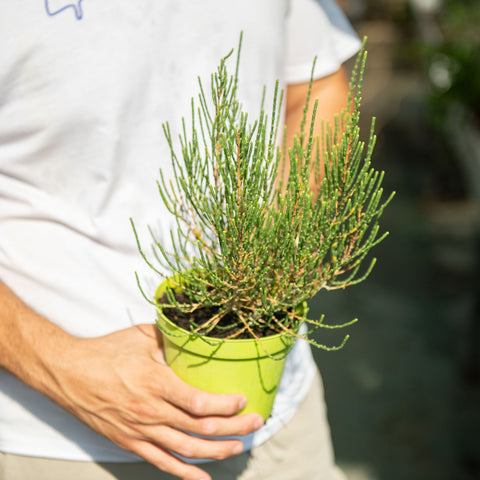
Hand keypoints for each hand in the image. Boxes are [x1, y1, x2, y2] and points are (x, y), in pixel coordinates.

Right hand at [49, 324, 263, 479]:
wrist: (68, 373)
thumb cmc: (106, 352)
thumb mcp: (142, 337)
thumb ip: (171, 339)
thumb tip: (196, 337)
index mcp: (157, 383)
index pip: (201, 402)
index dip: (228, 406)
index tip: (244, 400)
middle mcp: (152, 411)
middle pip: (201, 429)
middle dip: (235, 428)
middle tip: (256, 423)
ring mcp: (140, 431)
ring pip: (187, 450)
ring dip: (218, 452)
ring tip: (239, 447)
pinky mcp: (130, 442)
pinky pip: (162, 463)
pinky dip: (185, 473)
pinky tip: (204, 478)